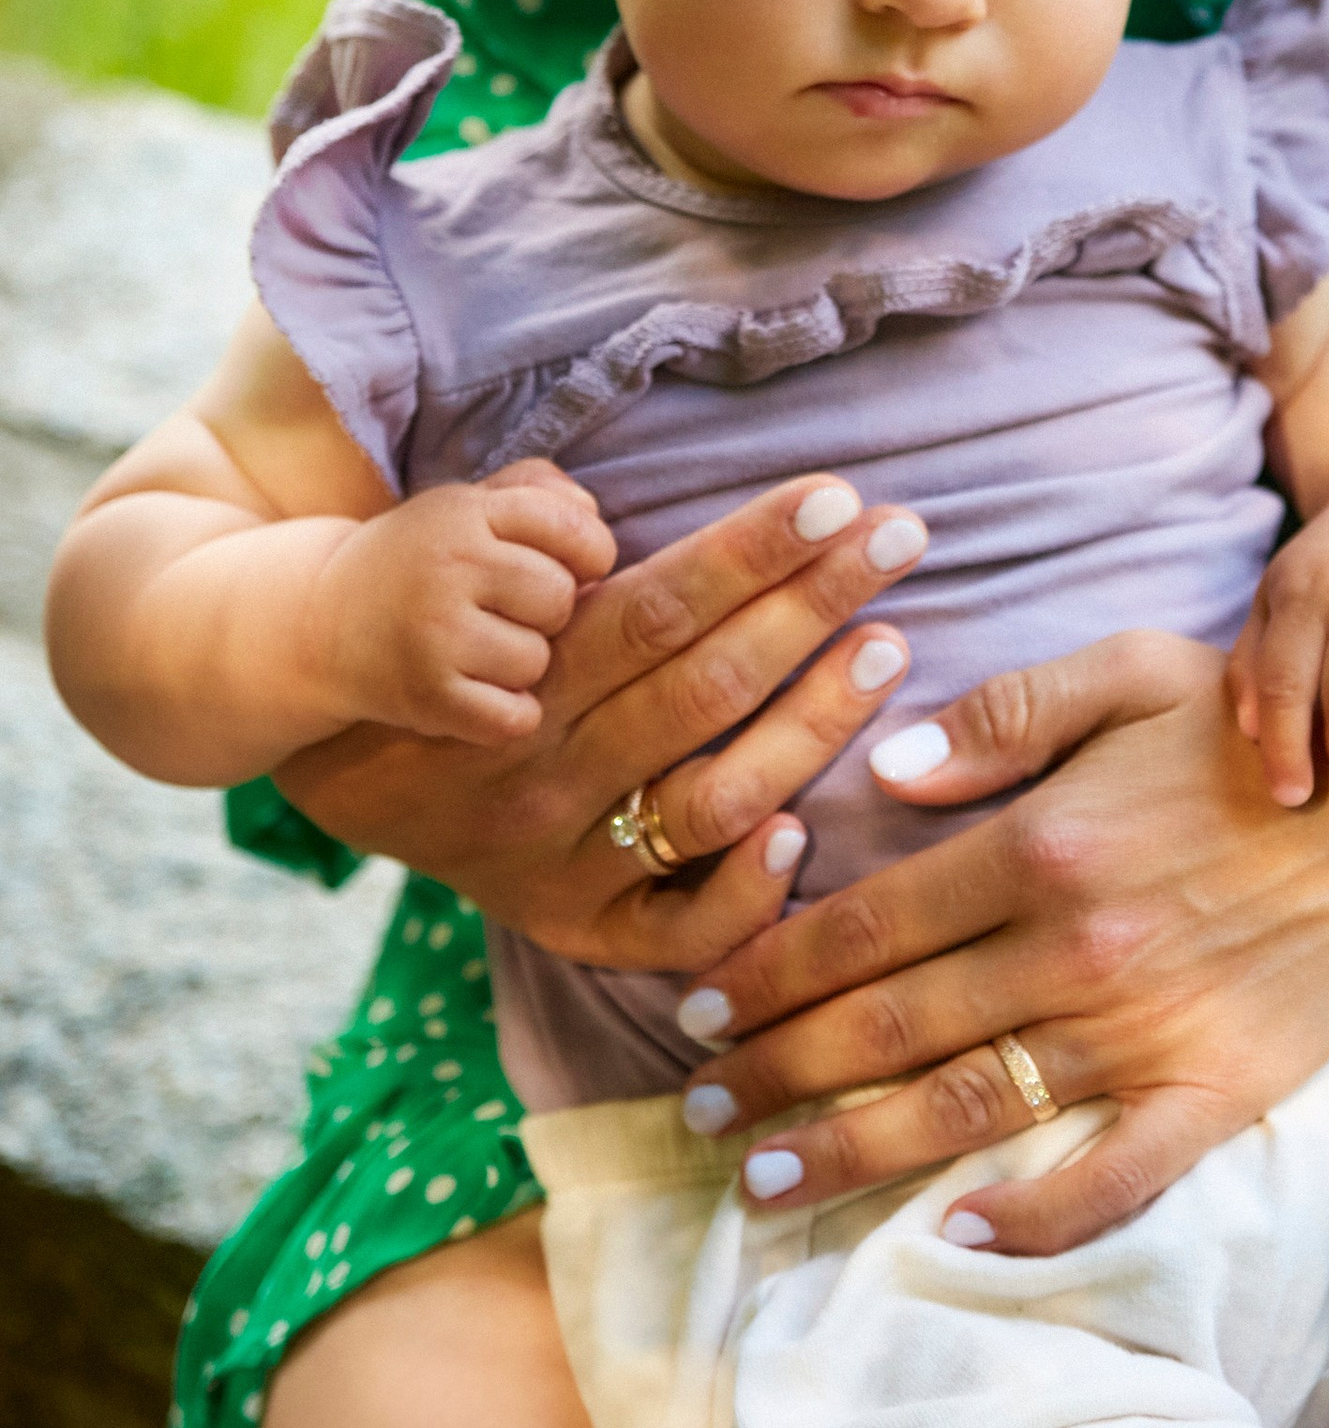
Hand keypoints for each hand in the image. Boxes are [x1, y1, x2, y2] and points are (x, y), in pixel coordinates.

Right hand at [270, 471, 928, 972]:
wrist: (327, 754)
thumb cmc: (434, 629)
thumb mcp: (458, 560)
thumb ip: (543, 522)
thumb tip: (619, 504)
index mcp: (516, 677)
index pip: (654, 604)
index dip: (750, 549)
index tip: (837, 495)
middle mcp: (540, 770)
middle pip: (700, 685)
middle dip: (812, 602)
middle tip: (902, 539)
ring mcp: (559, 860)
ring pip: (708, 798)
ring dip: (811, 722)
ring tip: (889, 646)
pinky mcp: (574, 928)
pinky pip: (672, 931)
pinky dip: (741, 893)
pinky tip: (805, 832)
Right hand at [300, 470, 614, 746]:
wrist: (318, 624)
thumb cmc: (421, 560)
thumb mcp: (470, 505)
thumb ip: (541, 492)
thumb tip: (592, 516)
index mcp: (466, 512)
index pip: (575, 528)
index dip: (588, 553)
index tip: (564, 566)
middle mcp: (449, 568)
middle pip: (560, 598)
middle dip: (546, 612)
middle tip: (506, 613)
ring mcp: (434, 635)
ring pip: (538, 661)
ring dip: (521, 664)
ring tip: (480, 651)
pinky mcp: (426, 697)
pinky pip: (514, 717)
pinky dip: (508, 714)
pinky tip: (479, 694)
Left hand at [670, 591, 1328, 1253]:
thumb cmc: (1261, 722)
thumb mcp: (1129, 669)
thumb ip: (1000, 720)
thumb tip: (874, 777)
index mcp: (1042, 842)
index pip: (862, 925)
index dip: (764, 972)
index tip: (694, 1006)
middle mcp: (1078, 947)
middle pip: (887, 1026)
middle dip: (773, 1074)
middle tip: (696, 1110)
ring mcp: (1147, 1029)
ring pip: (966, 1107)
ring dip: (851, 1149)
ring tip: (764, 1179)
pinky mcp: (1218, 1089)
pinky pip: (1112, 1178)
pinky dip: (1032, 1216)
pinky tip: (954, 1232)